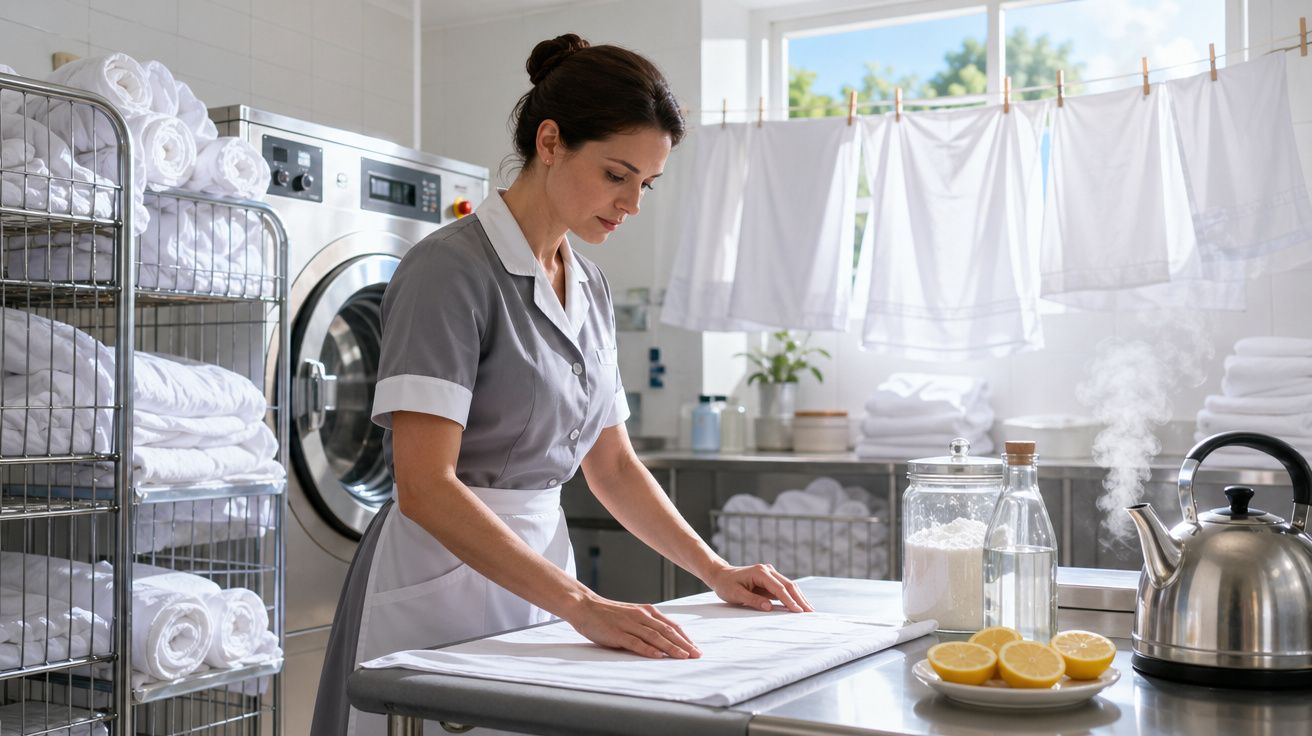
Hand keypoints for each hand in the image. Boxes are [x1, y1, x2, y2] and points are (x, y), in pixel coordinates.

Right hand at [563, 593, 701, 659]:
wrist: (585, 606)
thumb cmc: (609, 614)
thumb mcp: (633, 615)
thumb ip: (648, 624)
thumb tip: (666, 638)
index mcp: (647, 611)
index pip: (671, 625)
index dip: (685, 637)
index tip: (696, 648)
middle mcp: (641, 616)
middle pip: (667, 631)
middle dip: (684, 644)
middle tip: (697, 655)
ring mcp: (629, 624)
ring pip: (655, 636)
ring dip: (671, 647)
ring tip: (683, 657)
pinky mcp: (617, 633)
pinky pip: (635, 642)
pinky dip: (648, 649)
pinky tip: (658, 655)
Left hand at [706, 563, 813, 612]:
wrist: (720, 575)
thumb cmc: (726, 585)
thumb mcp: (736, 594)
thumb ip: (753, 600)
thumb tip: (769, 607)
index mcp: (760, 572)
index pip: (779, 588)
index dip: (789, 600)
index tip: (798, 611)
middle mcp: (768, 570)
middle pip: (789, 585)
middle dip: (800, 599)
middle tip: (811, 612)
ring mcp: (770, 574)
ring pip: (789, 586)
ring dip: (799, 598)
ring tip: (809, 610)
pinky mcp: (770, 579)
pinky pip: (783, 588)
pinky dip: (792, 596)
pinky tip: (799, 605)